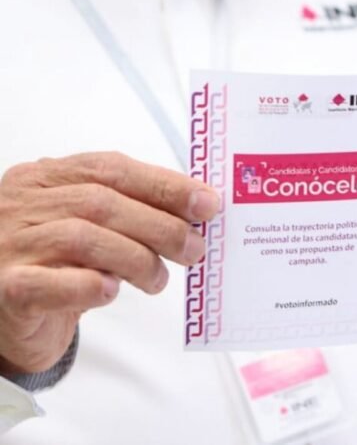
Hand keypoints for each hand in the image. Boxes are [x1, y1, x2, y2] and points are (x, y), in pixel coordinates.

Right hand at [0, 152, 219, 374]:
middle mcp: (22, 205)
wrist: (5, 318)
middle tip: (194, 249)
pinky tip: (110, 291)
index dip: (164, 185)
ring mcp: (9, 245)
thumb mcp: (91, 227)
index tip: (206, 203)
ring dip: (136, 258)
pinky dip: (87, 285)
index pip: (110, 169)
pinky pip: (47, 283)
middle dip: (160, 225)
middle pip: (101, 202)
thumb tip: (197, 210)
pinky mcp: (5, 289)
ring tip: (158, 280)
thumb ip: (131, 213)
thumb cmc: (55, 266)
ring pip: (82, 238)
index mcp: (44, 178)